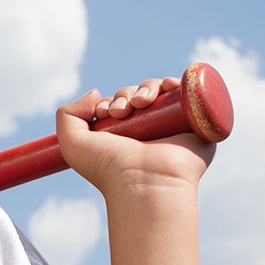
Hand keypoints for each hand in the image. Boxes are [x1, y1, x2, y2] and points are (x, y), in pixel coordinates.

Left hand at [55, 77, 214, 201]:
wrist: (144, 181)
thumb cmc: (108, 169)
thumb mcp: (72, 144)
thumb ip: (67, 115)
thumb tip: (95, 93)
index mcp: (126, 136)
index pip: (122, 104)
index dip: (112, 100)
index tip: (104, 112)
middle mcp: (151, 132)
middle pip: (141, 94)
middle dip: (128, 94)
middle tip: (122, 111)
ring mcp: (176, 127)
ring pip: (163, 91)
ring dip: (149, 87)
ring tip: (142, 103)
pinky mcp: (197, 125)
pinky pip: (191, 94)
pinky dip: (180, 83)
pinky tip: (169, 85)